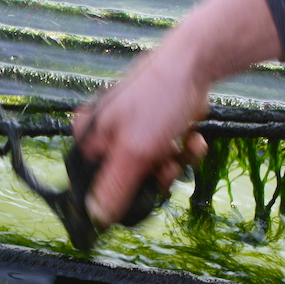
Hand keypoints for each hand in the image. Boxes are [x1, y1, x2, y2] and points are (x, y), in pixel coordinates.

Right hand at [73, 0, 281, 226]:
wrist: (195, 63)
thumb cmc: (157, 99)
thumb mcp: (135, 151)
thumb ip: (114, 188)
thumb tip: (95, 220)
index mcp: (89, 140)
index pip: (95, 186)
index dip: (121, 196)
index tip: (141, 192)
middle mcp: (107, 136)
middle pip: (129, 181)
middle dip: (154, 177)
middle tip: (165, 166)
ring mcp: (134, 132)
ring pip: (153, 170)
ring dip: (174, 163)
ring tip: (182, 146)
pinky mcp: (158, 129)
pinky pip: (169, 155)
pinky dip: (184, 149)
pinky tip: (192, 137)